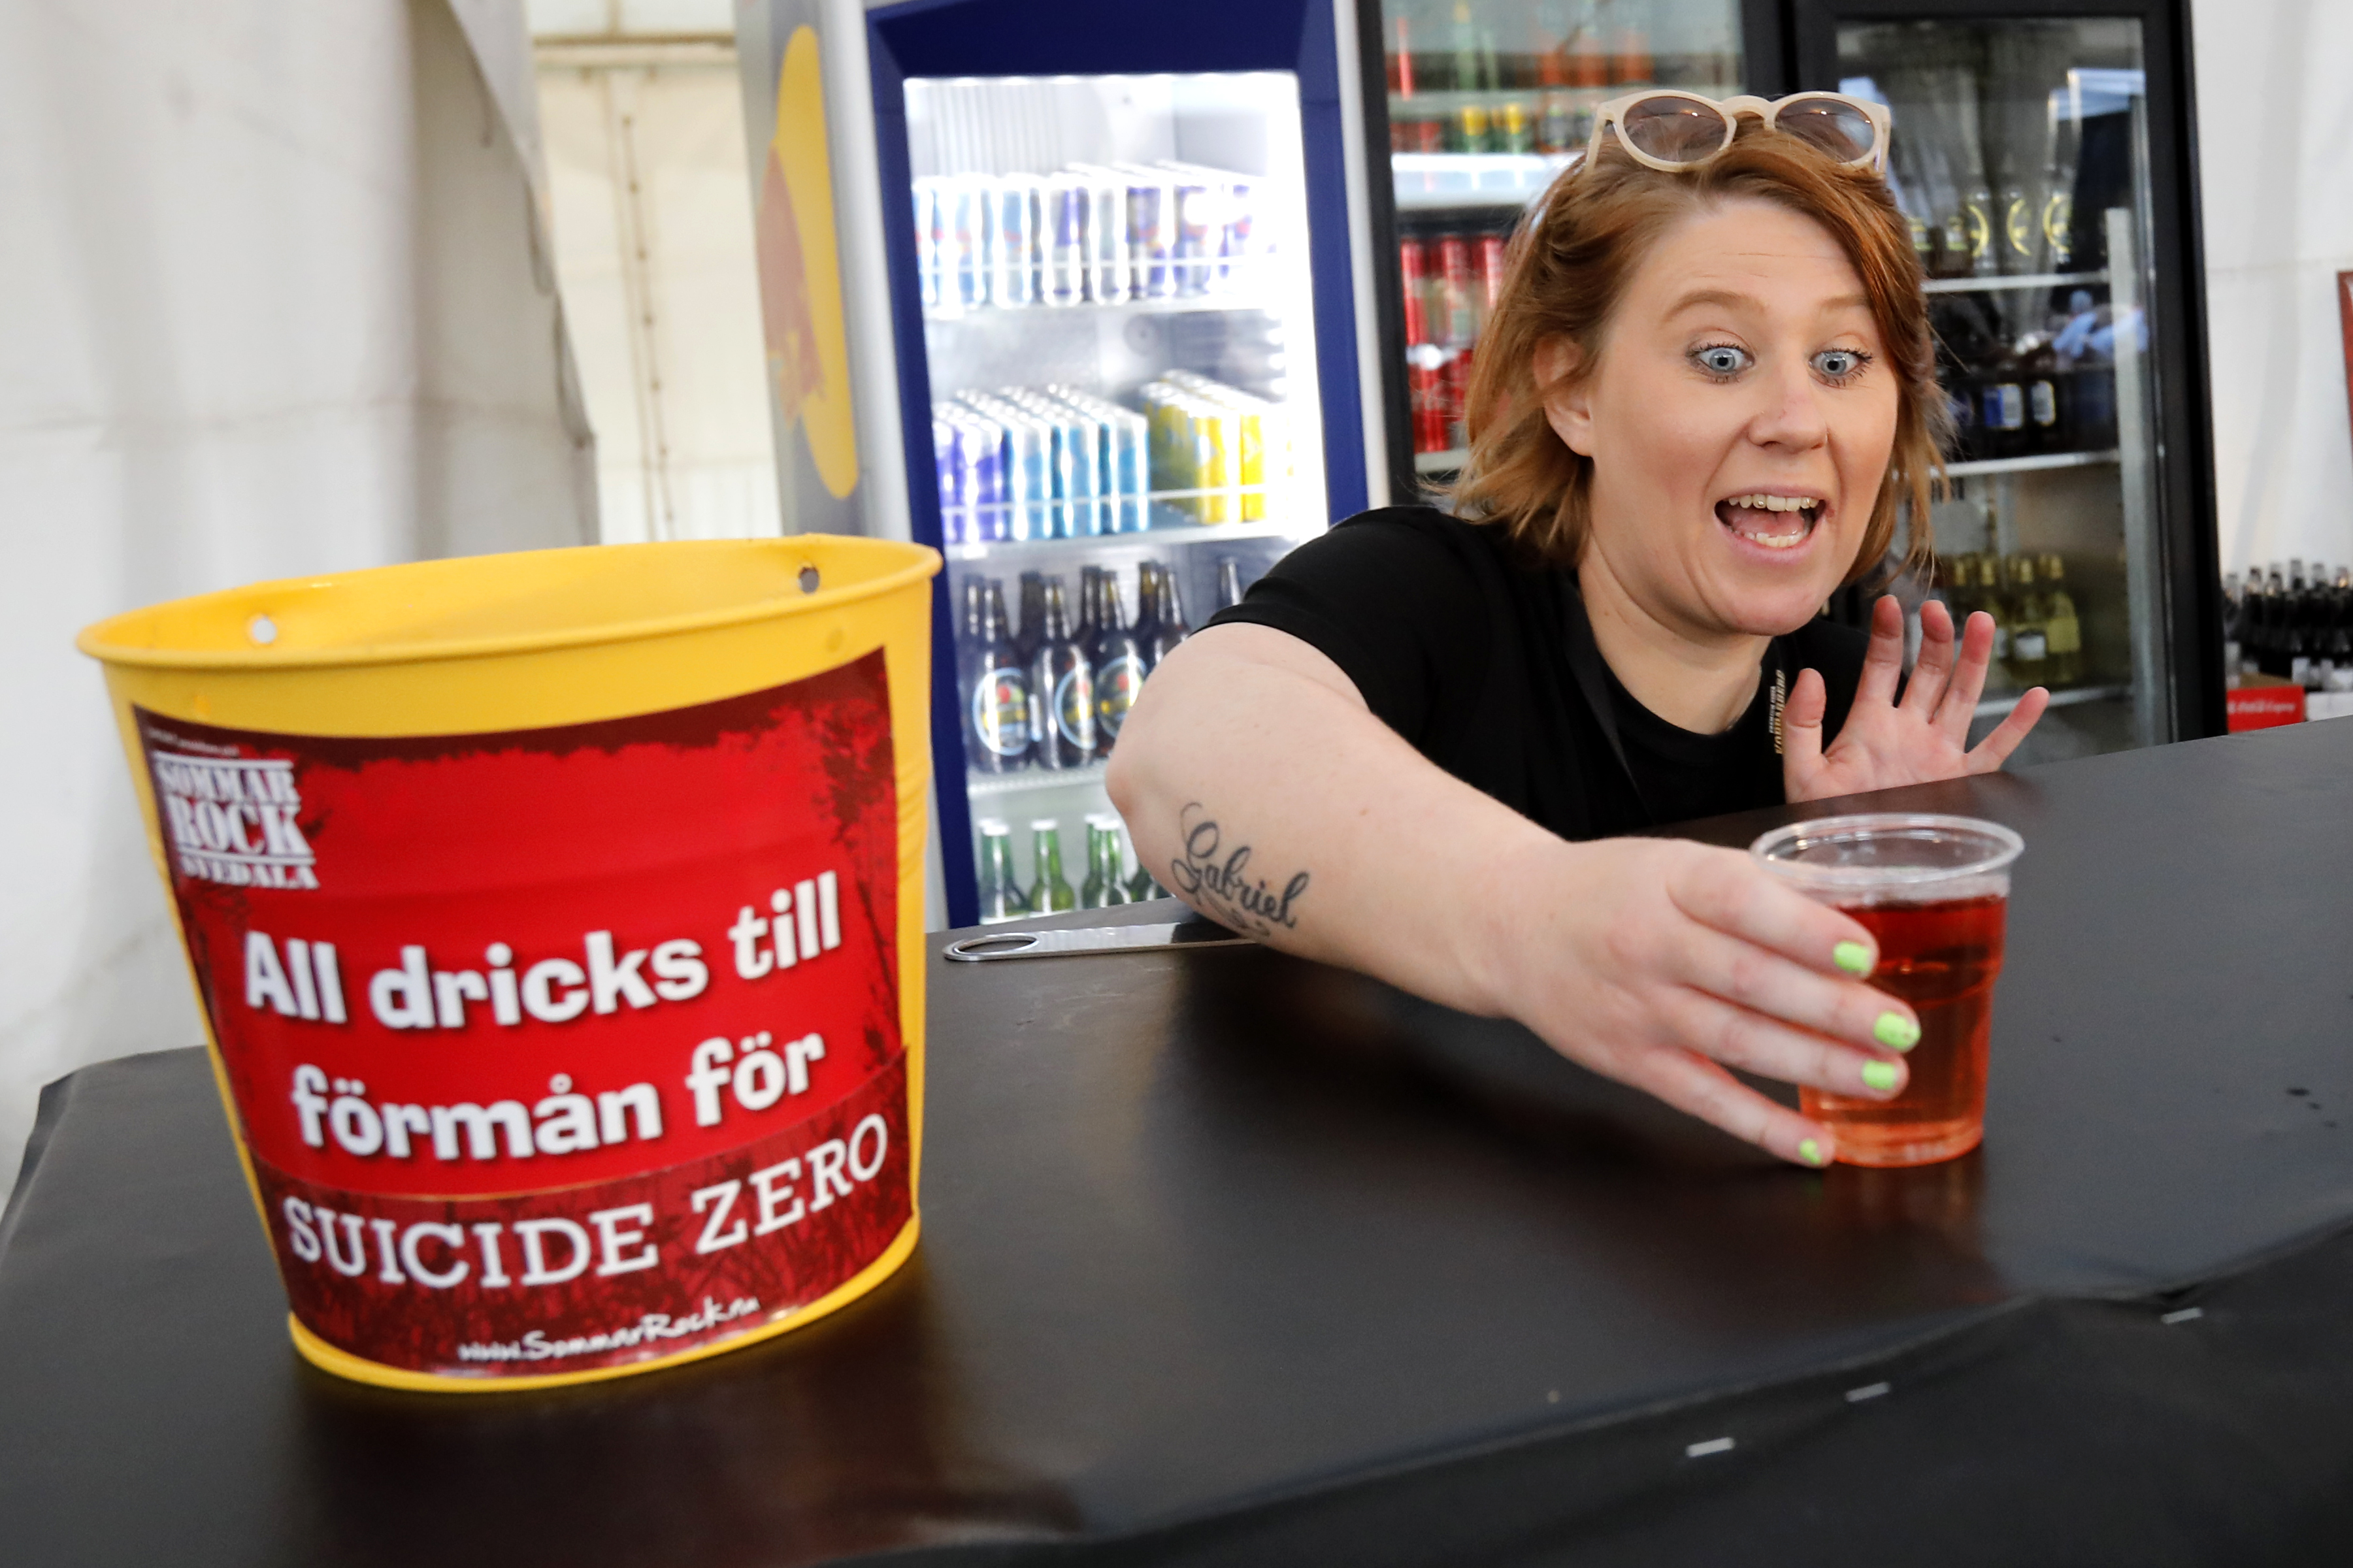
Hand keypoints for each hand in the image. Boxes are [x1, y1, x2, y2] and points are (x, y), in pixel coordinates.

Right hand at [1479, 836, 1919, 1165]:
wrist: (1511, 926)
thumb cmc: (1607, 891)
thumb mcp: (1673, 865)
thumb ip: (1754, 887)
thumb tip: (1854, 915)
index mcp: (1668, 882)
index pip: (1739, 901)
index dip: (1804, 929)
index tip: (1864, 953)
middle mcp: (1648, 945)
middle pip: (1747, 980)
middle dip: (1831, 1009)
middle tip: (1900, 1026)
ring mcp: (1637, 1009)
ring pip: (1735, 1041)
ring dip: (1815, 1065)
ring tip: (1883, 1077)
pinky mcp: (1629, 1061)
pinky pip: (1702, 1099)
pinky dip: (1759, 1125)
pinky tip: (1814, 1143)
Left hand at [1783, 595, 2046, 801]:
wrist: (1851, 860)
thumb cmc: (1822, 818)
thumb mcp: (1800, 770)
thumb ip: (1802, 722)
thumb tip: (1810, 676)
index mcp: (1869, 723)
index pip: (1880, 666)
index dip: (1886, 634)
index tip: (1889, 604)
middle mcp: (1908, 731)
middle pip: (1928, 672)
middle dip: (1935, 638)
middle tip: (1938, 609)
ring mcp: (1937, 752)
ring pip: (1962, 696)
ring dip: (1973, 661)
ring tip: (1982, 624)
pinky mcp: (1959, 780)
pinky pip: (1994, 750)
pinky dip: (2017, 725)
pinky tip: (2036, 697)